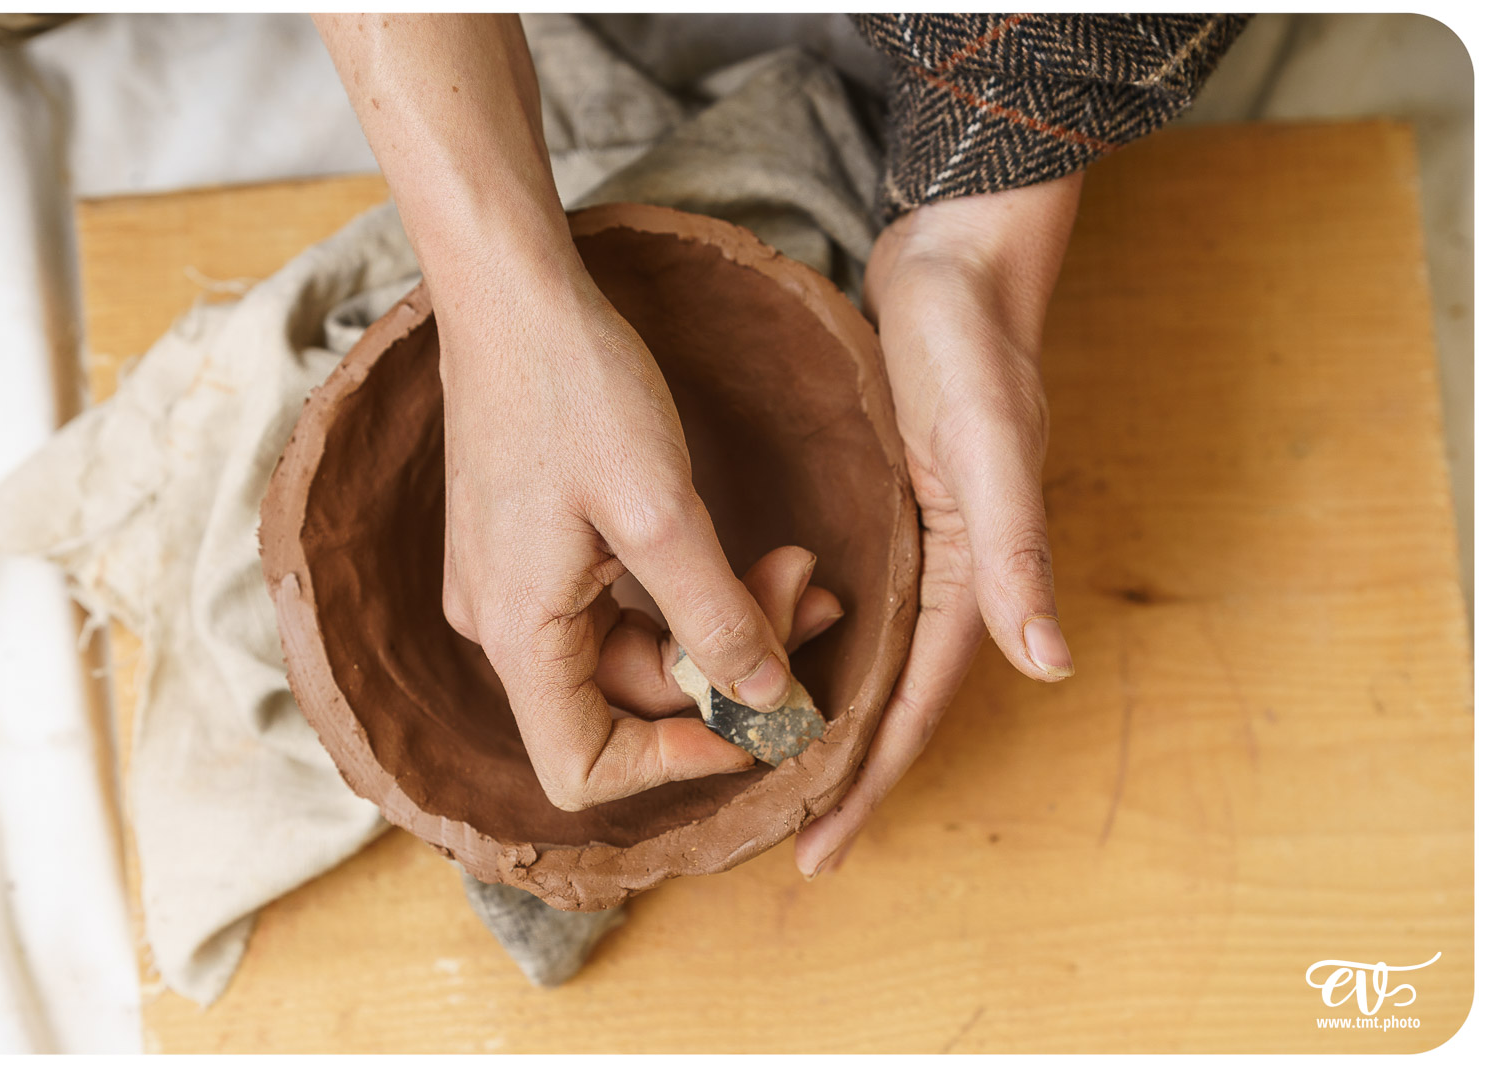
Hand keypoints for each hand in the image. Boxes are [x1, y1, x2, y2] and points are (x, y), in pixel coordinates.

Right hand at [438, 269, 810, 810]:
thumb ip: (715, 618)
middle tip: (808, 593)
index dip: (671, 762)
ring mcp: (519, 588)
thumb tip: (766, 702)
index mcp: (520, 634)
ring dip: (720, 624)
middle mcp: (507, 627)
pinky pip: (619, 607)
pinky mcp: (538, 552)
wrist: (513, 294)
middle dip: (726, 665)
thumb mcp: (662, 512)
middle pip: (626, 701)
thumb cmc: (575, 390)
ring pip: (633, 650)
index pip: (579, 769)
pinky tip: (753, 558)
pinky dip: (689, 593)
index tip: (752, 720)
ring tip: (797, 567)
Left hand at [795, 174, 1083, 876]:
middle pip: (893, 695)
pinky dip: (817, 643)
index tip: (821, 844)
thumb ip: (1017, 552)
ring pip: (868, 654)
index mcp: (970, 571)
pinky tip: (777, 656)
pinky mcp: (880, 500)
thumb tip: (1049, 666)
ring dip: (829, 715)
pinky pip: (849, 598)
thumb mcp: (991, 445)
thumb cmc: (972, 343)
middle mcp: (945, 568)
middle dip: (846, 771)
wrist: (956, 254)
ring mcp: (913, 536)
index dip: (871, 778)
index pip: (919, 703)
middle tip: (792, 835)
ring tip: (773, 769)